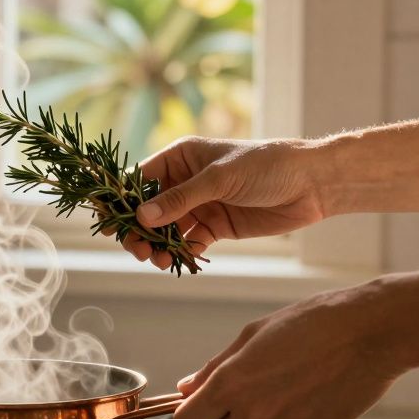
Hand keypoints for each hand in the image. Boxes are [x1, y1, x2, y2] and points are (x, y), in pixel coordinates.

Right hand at [118, 137, 329, 268]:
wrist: (311, 184)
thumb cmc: (266, 166)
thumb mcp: (219, 179)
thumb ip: (180, 200)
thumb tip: (142, 218)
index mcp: (181, 158)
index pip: (140, 180)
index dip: (121, 201)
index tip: (107, 224)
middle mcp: (185, 181)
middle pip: (148, 210)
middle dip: (139, 231)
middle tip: (136, 250)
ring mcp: (200, 205)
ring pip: (166, 230)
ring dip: (158, 246)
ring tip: (158, 260)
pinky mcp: (215, 226)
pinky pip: (188, 242)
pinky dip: (181, 253)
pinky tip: (179, 261)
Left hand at [170, 280, 407, 418]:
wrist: (372, 334)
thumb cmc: (314, 324)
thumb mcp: (253, 335)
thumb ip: (214, 368)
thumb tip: (186, 388)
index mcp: (232, 384)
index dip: (189, 416)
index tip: (198, 407)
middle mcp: (255, 414)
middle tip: (238, 400)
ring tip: (283, 388)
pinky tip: (307, 395)